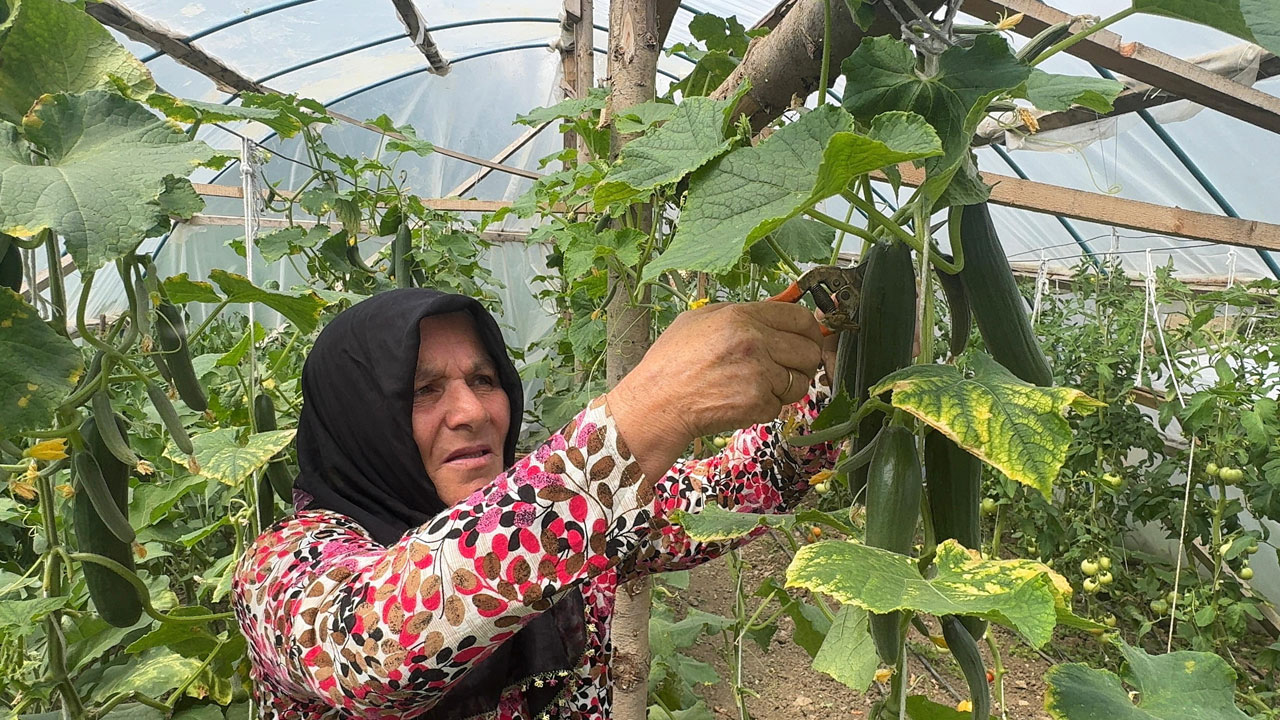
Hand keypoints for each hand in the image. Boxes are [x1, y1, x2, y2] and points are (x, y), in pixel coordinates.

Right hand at [609, 302, 823, 479]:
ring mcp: (759, 373)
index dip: (809, 330)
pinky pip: (780, 405)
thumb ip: (737, 312)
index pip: (800, 317)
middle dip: (801, 363)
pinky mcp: (758, 402)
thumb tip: (770, 311)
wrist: (657, 402)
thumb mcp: (698, 320)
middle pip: (808, 351)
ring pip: (799, 382)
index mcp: (742, 316)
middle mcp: (755, 341)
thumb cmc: (670, 363)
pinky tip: (741, 401)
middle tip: (784, 369)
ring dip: (783, 388)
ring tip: (756, 387)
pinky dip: (765, 408)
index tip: (808, 339)